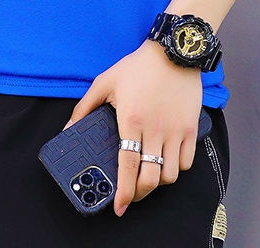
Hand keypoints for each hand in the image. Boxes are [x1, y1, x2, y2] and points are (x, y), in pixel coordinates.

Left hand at [67, 40, 202, 215]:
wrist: (173, 51)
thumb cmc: (138, 66)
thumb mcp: (104, 82)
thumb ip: (84, 108)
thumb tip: (68, 130)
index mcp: (131, 120)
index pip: (127, 166)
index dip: (123, 192)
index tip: (119, 207)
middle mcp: (155, 129)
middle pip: (151, 178)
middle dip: (140, 194)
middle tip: (131, 194)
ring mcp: (175, 130)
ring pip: (171, 174)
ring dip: (158, 182)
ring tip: (147, 176)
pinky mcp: (191, 128)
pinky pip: (187, 161)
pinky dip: (177, 168)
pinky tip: (166, 162)